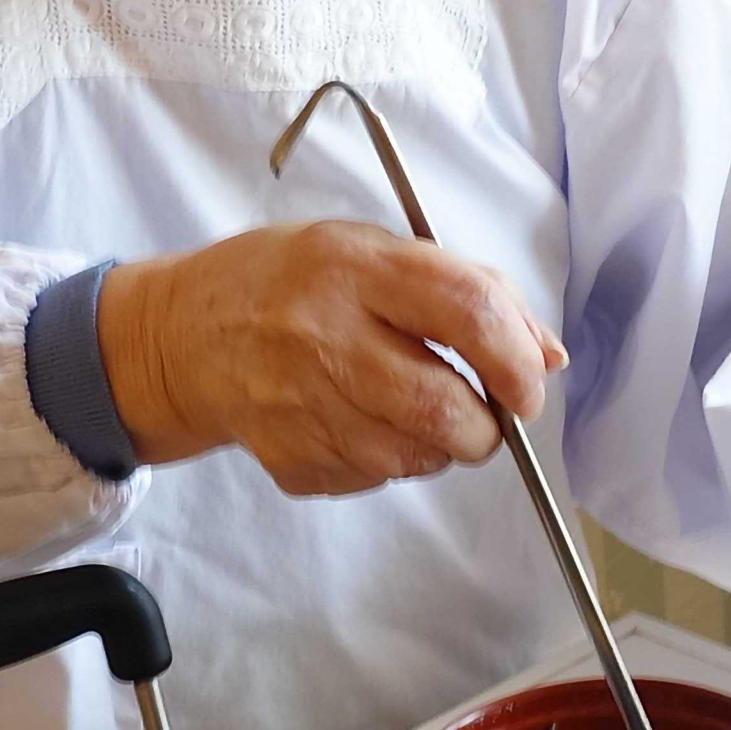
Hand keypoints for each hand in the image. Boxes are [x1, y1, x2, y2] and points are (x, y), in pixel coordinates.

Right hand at [96, 222, 564, 495]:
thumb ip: (467, 290)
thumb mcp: (371, 251)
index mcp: (353, 267)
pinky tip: (359, 422)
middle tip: (484, 415)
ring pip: (415, 457)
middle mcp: (324, 334)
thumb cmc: (288, 284)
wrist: (183, 338)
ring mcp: (300, 405)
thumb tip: (547, 355)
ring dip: (438, 445)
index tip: (530, 382)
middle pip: (444, 408)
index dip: (517, 357)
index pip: (467, 310)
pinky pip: (373, 478)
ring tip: (410, 408)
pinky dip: (388, 460)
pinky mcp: (289, 459)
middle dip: (486, 426)